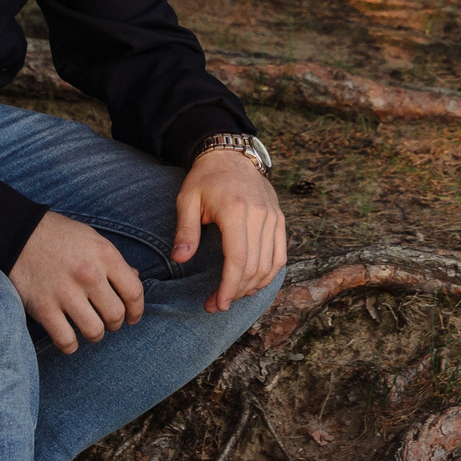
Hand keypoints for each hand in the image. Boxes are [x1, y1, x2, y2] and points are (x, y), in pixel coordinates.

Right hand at [8, 212, 144, 352]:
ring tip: (89, 327)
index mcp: (104, 255)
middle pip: (115, 315)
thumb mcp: (92, 239)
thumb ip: (114, 260)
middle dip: (115, 323)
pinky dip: (70, 345)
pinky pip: (66, 340)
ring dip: (95, 334)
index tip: (132, 316)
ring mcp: (65, 293)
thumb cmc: (59, 236)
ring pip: (94, 331)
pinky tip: (69, 336)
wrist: (18, 234)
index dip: (137, 310)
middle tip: (107, 321)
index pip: (134, 292)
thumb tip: (135, 278)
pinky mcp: (44, 308)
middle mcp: (88, 275)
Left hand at [174, 147, 285, 312]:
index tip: (216, 304)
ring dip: (252, 286)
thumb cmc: (205, 179)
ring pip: (269, 264)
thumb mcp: (187, 199)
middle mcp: (259, 214)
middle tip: (216, 304)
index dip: (228, 286)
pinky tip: (253, 283)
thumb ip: (185, 230)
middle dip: (236, 292)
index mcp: (235, 210)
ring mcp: (273, 217)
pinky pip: (280, 255)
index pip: (237, 259)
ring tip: (232, 295)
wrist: (231, 155)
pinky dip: (269, 274)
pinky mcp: (279, 219)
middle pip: (254, 266)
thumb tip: (180, 259)